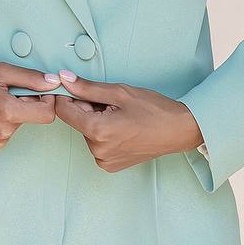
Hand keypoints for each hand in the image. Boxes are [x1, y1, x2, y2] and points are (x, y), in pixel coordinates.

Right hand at [0, 58, 59, 155]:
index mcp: (7, 112)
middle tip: (6, 91)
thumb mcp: (2, 70)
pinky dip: (4, 121)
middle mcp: (2, 131)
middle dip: (26, 102)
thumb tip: (53, 82)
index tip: (38, 90)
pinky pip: (9, 132)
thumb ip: (32, 78)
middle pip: (33, 117)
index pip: (47, 114)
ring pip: (21, 124)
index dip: (47, 99)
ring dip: (14, 110)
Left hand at [52, 70, 204, 172]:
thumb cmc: (154, 110)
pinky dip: (104, 133)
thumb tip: (64, 79)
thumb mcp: (120, 92)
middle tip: (113, 104)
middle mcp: (97, 150)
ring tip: (121, 116)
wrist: (179, 130)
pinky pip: (97, 143)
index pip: (63, 111)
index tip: (78, 88)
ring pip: (87, 131)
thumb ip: (87, 87)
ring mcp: (104, 160)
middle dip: (88, 108)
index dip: (68, 96)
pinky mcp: (110, 165)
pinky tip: (122, 128)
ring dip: (97, 120)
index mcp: (97, 131)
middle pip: (77, 120)